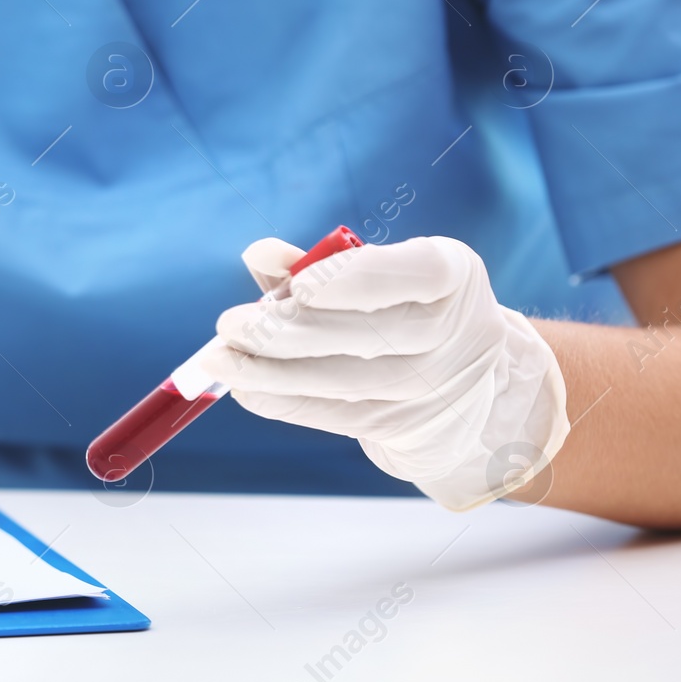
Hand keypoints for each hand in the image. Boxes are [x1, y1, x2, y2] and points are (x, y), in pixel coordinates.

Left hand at [197, 236, 570, 510]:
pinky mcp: (406, 427)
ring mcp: (434, 386)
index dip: (355, 279)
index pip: (416, 272)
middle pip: (368, 333)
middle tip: (231, 324)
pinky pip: (332, 415)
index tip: (299, 287)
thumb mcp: (372, 275)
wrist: (460, 387)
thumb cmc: (398, 310)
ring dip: (271, 370)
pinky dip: (281, 400)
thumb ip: (310, 263)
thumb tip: (258, 254)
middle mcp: (455, 332)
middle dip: (288, 330)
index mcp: (452, 275)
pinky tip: (244, 386)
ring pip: (344, 379)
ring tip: (219, 358)